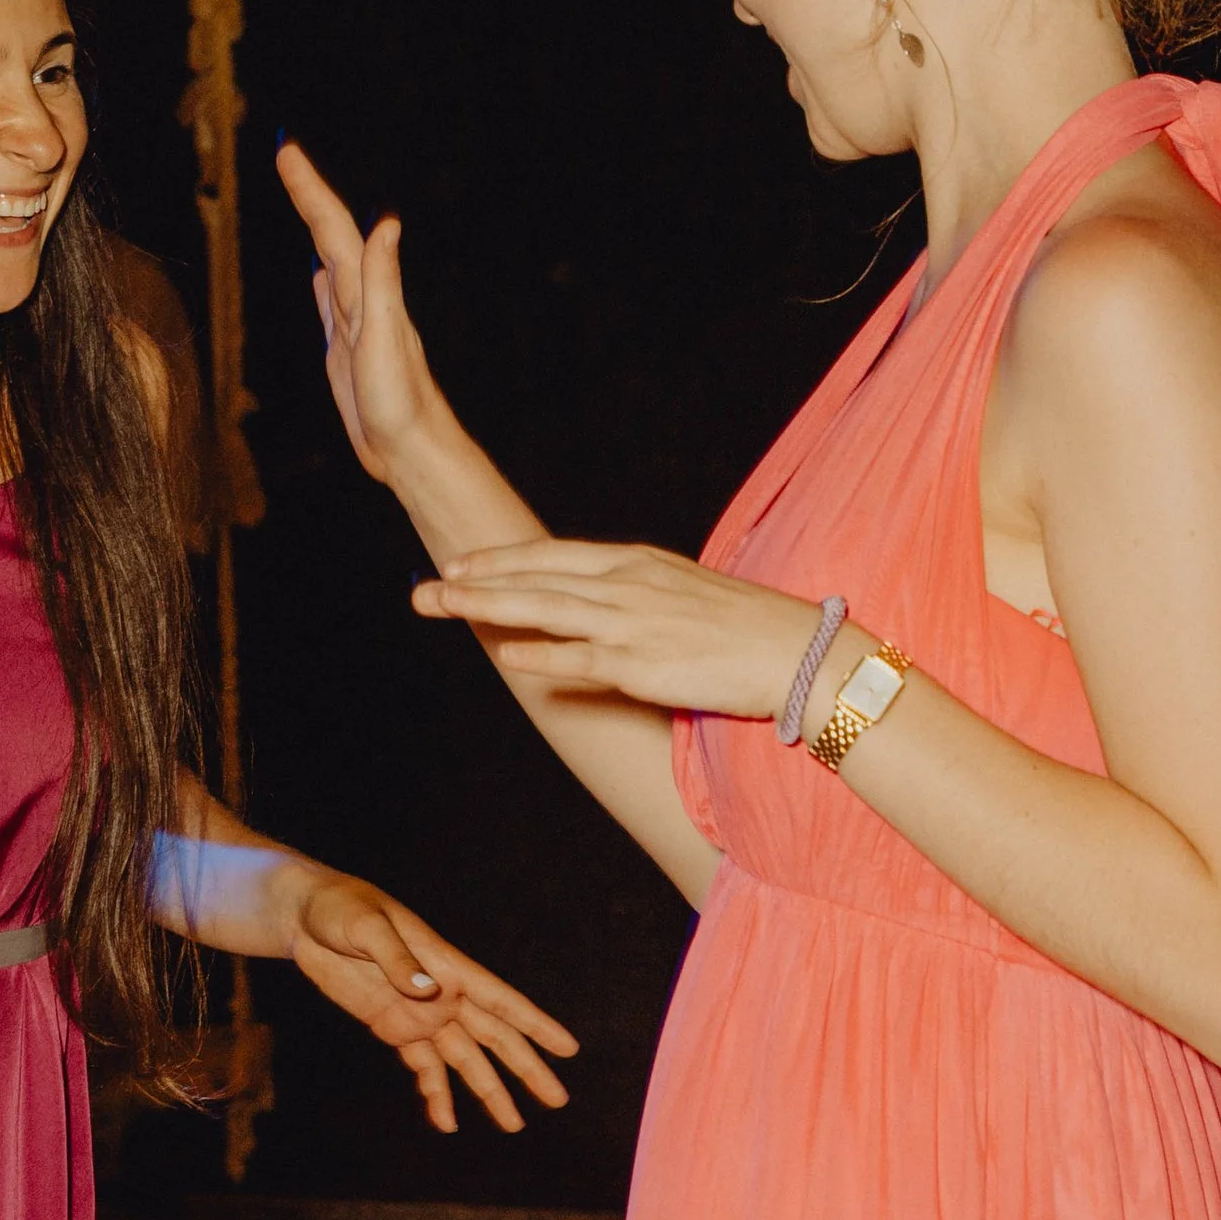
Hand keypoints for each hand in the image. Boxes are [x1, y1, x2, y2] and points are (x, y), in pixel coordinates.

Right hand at [275, 141, 442, 481]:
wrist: (410, 450)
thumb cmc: (400, 403)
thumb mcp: (387, 339)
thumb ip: (384, 280)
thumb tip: (386, 223)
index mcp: (366, 293)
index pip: (335, 228)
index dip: (311, 189)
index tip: (287, 149)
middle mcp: (361, 299)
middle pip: (330, 233)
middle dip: (307, 192)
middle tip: (285, 152)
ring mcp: (354, 322)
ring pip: (330, 258)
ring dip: (315, 223)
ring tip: (301, 192)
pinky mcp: (346, 348)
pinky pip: (329, 300)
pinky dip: (322, 276)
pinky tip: (319, 272)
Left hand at [290, 868, 576, 1134]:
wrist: (304, 916)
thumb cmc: (341, 908)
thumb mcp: (366, 927)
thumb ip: (398, 960)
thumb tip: (431, 994)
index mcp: (446, 966)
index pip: (500, 1001)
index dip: (535, 1025)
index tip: (568, 1049)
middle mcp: (442, 994)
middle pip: (493, 1038)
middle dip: (525, 1069)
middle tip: (557, 1100)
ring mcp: (418, 1013)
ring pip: (463, 1059)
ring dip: (487, 1090)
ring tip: (513, 1124)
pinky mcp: (391, 1026)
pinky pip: (422, 1066)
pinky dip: (435, 1093)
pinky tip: (445, 1120)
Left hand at [415, 541, 827, 720]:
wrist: (796, 651)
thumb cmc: (745, 626)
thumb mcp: (682, 591)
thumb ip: (635, 594)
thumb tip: (599, 603)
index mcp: (635, 563)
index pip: (552, 554)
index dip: (500, 559)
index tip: (458, 562)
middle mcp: (626, 585)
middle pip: (534, 576)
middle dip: (474, 581)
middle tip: (424, 586)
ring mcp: (632, 623)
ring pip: (544, 608)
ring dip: (486, 607)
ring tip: (442, 605)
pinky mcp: (643, 665)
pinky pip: (580, 658)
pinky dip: (540, 654)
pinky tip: (505, 654)